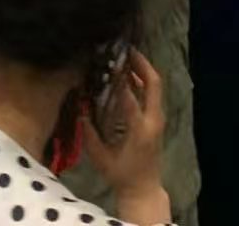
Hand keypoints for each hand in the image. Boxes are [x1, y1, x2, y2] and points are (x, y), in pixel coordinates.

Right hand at [83, 49, 170, 224]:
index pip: (131, 98)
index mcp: (140, 130)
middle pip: (153, 83)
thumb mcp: (101, 158)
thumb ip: (90, 135)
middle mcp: (153, 120)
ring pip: (154, 86)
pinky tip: (128, 74)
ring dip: (142, 70)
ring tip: (125, 56)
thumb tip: (80, 110)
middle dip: (141, 64)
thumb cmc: (121, 175)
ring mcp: (158, 119)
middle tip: (125, 50)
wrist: (144, 189)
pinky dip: (142, 81)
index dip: (120, 79)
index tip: (108, 63)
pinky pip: (152, 94)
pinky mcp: (157, 120)